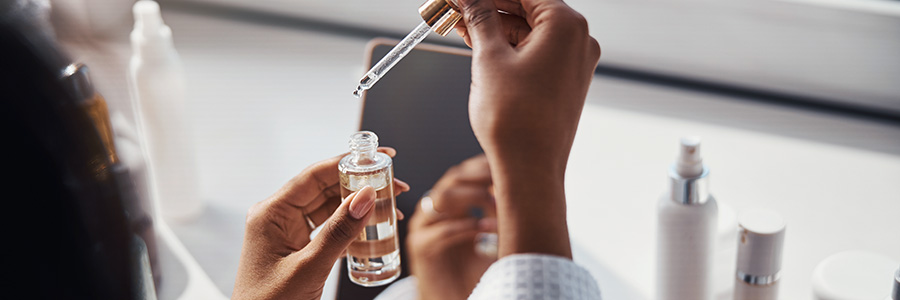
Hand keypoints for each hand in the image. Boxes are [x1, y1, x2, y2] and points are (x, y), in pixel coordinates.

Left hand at [233, 148, 409, 299]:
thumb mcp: (309, 267)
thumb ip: (339, 231)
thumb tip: (365, 196)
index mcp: (271, 213)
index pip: (314, 176)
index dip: (348, 162)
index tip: (379, 156)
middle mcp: (278, 218)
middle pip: (326, 189)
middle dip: (361, 188)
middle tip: (394, 187)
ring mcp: (288, 234)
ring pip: (331, 211)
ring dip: (361, 212)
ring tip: (391, 212)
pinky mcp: (299, 250)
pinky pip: (329, 232)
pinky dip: (353, 234)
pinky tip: (375, 237)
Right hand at [407, 155, 496, 299]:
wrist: (455, 298)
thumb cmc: (475, 270)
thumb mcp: (493, 237)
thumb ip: (502, 214)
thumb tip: (528, 188)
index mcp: (451, 204)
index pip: (464, 172)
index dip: (483, 166)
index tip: (509, 166)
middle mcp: (435, 210)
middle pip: (453, 178)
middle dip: (479, 176)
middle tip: (503, 181)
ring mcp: (423, 226)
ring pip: (442, 198)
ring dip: (472, 197)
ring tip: (496, 203)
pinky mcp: (419, 246)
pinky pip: (439, 230)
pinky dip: (464, 227)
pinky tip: (485, 228)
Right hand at [452, 0, 599, 257]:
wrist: (529, 169)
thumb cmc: (514, 119)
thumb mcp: (489, 59)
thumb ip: (480, 19)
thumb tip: (470, 0)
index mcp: (566, 25)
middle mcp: (578, 40)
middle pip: (526, 9)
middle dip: (487, 7)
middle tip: (453, 6)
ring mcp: (573, 62)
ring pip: (527, 32)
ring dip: (493, 26)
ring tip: (456, 22)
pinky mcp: (563, 81)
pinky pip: (532, 52)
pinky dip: (506, 46)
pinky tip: (476, 41)